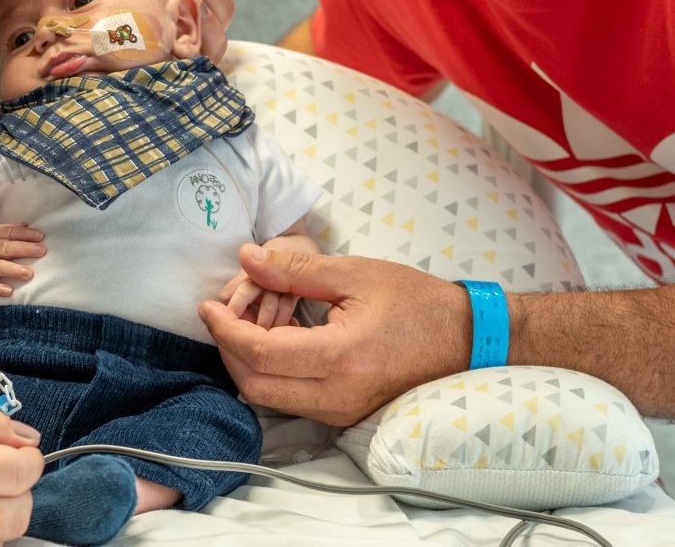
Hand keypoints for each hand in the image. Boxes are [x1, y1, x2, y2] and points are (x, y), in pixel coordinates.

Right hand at [0, 223, 44, 296]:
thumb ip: (3, 231)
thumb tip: (26, 226)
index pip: (6, 232)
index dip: (24, 234)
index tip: (41, 236)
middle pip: (3, 248)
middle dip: (23, 249)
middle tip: (41, 251)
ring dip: (11, 269)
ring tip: (29, 274)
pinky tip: (8, 291)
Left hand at [147, 0, 233, 62]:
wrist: (109, 26)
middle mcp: (210, 24)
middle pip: (226, 7)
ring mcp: (202, 49)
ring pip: (219, 36)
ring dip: (205, 16)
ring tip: (183, 0)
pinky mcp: (189, 69)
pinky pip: (203, 60)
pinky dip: (194, 46)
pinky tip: (177, 32)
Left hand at [199, 244, 471, 425]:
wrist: (467, 339)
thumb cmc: (415, 301)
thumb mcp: (354, 273)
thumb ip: (295, 269)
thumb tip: (246, 258)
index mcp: (340, 357)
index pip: (259, 353)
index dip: (224, 330)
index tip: (207, 306)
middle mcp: (337, 395)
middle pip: (254, 385)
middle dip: (227, 350)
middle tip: (220, 315)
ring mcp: (341, 411)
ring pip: (268, 398)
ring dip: (246, 364)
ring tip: (245, 324)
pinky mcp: (344, 416)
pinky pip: (290, 401)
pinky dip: (269, 374)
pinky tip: (272, 342)